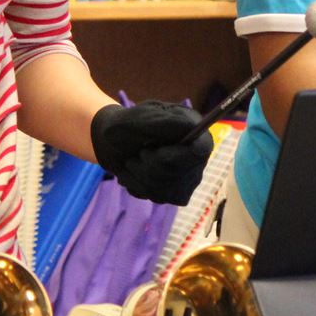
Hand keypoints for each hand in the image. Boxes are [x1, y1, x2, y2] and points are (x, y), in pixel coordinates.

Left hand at [89, 101, 211, 204]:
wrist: (113, 144)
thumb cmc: (127, 125)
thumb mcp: (138, 118)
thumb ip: (163, 122)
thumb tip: (191, 126)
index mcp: (193, 127)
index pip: (201, 148)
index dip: (178, 154)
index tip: (149, 149)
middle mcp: (197, 154)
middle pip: (180, 171)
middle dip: (150, 164)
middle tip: (138, 153)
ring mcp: (189, 177)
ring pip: (167, 187)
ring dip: (140, 175)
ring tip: (131, 162)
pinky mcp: (177, 194)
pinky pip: (159, 196)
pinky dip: (139, 186)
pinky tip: (134, 175)